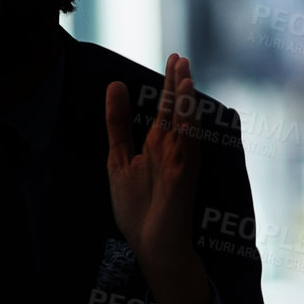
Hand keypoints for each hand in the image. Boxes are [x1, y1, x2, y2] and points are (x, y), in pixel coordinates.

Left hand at [104, 54, 209, 303]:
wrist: (152, 247)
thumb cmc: (138, 209)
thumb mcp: (119, 159)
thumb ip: (118, 125)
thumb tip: (115, 86)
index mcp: (157, 146)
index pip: (165, 108)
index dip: (168, 84)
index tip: (173, 58)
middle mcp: (171, 151)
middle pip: (176, 111)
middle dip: (178, 84)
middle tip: (180, 56)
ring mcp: (179, 163)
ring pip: (185, 126)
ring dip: (185, 101)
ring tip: (184, 74)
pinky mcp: (182, 178)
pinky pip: (188, 149)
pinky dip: (188, 129)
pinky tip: (187, 111)